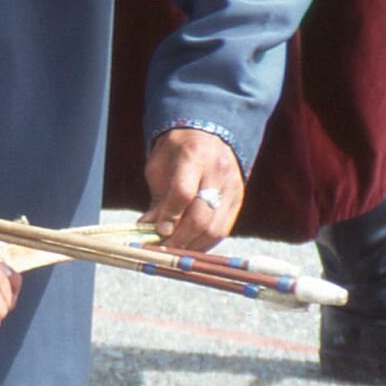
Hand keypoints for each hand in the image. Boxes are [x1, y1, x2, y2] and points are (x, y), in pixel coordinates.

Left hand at [140, 128, 243, 250]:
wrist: (206, 133)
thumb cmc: (174, 151)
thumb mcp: (157, 167)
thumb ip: (156, 197)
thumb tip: (148, 228)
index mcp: (194, 157)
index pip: (182, 194)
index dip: (169, 217)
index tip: (157, 232)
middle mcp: (218, 172)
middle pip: (201, 216)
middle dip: (179, 239)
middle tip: (162, 251)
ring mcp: (231, 187)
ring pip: (215, 228)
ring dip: (192, 246)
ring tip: (174, 253)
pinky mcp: (238, 199)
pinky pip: (223, 229)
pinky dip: (205, 243)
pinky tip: (190, 247)